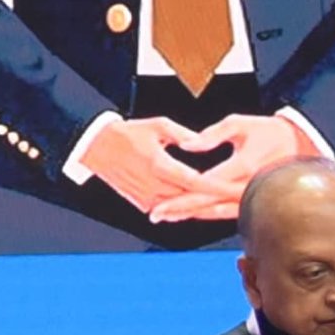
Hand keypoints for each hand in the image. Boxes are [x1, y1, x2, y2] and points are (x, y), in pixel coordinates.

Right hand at [73, 110, 232, 217]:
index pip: (196, 182)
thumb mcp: (157, 125)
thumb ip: (183, 135)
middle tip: (239, 200)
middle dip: (216, 200)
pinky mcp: (141, 202)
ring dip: (203, 208)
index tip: (236, 189)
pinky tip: (200, 208)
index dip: (218, 187)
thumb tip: (201, 142)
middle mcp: (154, 185)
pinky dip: (184, 209)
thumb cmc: (125, 134)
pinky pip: (168, 209)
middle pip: (192, 199)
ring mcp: (147, 196)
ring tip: (225, 206)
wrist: (96, 147)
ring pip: (182, 207)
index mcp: (160, 165)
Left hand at [152, 109, 319, 224]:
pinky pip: (229, 212)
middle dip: (180, 208)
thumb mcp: (240, 124)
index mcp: (244, 165)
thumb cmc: (269, 131)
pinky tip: (190, 215)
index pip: (207, 183)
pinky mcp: (255, 200)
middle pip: (209, 201)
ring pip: (217, 211)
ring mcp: (253, 196)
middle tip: (155, 213)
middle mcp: (249, 185)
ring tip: (165, 216)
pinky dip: (207, 214)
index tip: (161, 197)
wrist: (299, 144)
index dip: (182, 192)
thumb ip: (212, 134)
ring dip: (190, 215)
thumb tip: (187, 144)